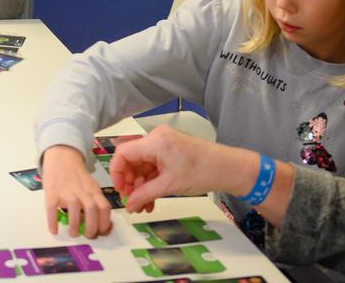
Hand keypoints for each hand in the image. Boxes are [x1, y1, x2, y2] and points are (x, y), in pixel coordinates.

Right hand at [41, 145, 112, 237]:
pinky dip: (53, 222)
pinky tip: (54, 230)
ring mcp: (67, 192)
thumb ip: (96, 201)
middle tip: (88, 236)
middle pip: (92, 211)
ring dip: (75, 226)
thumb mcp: (91, 185)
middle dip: (91, 228)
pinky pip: (53, 210)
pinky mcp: (52, 193)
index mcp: (94, 191)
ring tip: (73, 233)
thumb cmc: (77, 175)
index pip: (105, 208)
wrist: (61, 156)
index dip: (104, 223)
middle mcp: (83, 192)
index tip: (101, 232)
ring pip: (75, 211)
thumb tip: (102, 223)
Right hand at [109, 125, 257, 212]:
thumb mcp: (169, 185)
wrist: (228, 169)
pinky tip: (151, 200)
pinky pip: (153, 166)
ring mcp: (164, 144)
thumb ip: (144, 195)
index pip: (123, 153)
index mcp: (154, 141)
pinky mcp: (171, 151)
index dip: (116, 173)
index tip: (120, 191)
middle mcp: (157, 138)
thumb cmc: (200, 172)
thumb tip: (128, 206)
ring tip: (143, 206)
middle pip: (132, 160)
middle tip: (131, 202)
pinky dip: (151, 182)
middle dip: (130, 182)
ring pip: (142, 165)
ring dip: (140, 186)